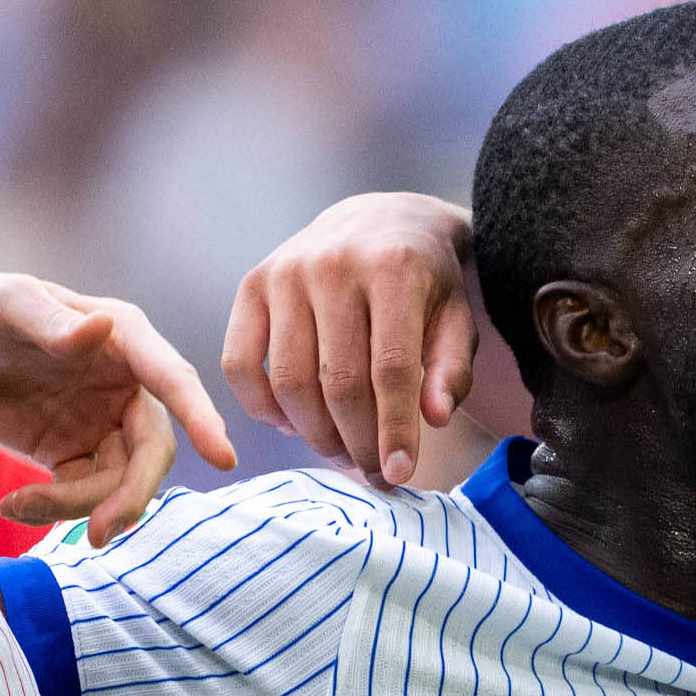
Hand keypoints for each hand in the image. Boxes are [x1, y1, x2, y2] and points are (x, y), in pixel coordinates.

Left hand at [0, 257, 233, 545]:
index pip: (172, 380)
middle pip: (153, 449)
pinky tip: (15, 505)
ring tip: (20, 507)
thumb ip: (53, 323)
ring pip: (119, 480)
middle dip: (131, 493)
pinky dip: (56, 509)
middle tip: (97, 533)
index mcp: (124, 340)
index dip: (200, 418)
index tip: (222, 459)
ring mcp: (100, 422)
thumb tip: (101, 332)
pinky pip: (84, 493)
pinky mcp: (70, 453)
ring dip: (81, 506)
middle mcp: (124, 384)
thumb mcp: (8, 304)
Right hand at [222, 193, 481, 488]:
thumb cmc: (426, 281)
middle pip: (339, 383)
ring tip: (341, 451)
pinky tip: (292, 425)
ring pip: (290, 381)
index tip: (400, 474)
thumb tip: (435, 419)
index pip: (391, 369)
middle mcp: (333, 265)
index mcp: (393, 269)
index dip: (395, 431)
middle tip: (372, 472)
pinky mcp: (251, 284)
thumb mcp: (456, 317)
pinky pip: (239, 364)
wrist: (381, 220)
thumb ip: (451, 368)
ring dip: (314, 433)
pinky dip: (261, 407)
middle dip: (357, 442)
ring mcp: (284, 272)